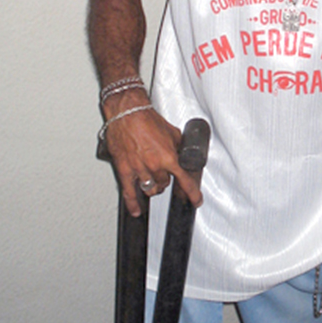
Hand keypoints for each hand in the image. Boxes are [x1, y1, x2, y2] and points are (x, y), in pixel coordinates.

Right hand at [103, 100, 202, 215]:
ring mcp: (139, 169)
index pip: (184, 180)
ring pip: (151, 189)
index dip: (192, 193)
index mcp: (168, 156)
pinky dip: (133, 203)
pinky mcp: (125, 170)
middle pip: (165, 183)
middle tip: (165, 175)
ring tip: (153, 182)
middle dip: (167, 180)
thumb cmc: (146, 118)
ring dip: (154, 187)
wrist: (127, 112)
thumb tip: (181, 151)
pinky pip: (129, 192)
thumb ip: (177, 145)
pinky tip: (136, 210)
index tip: (196, 200)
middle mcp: (154, 165)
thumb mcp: (171, 132)